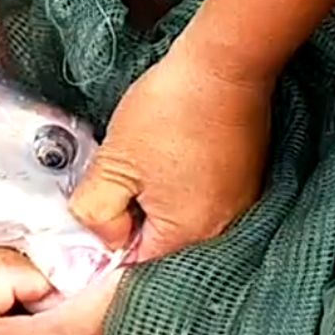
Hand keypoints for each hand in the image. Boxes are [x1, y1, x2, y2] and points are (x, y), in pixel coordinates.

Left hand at [69, 44, 270, 260]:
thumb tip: (101, 237)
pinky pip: (201, 205)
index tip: (91, 224)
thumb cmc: (172, 111)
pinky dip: (176, 193)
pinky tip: (161, 165)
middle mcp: (221, 232)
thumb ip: (96, 211)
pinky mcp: (243, 185)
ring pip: (178, 225)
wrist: (224, 66)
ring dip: (151, 207)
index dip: (106, 250)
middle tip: (111, 190)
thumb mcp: (114, 163)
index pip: (136, 268)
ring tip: (138, 170)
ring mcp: (237, 208)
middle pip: (159, 249)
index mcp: (188, 236)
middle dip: (129, 226)